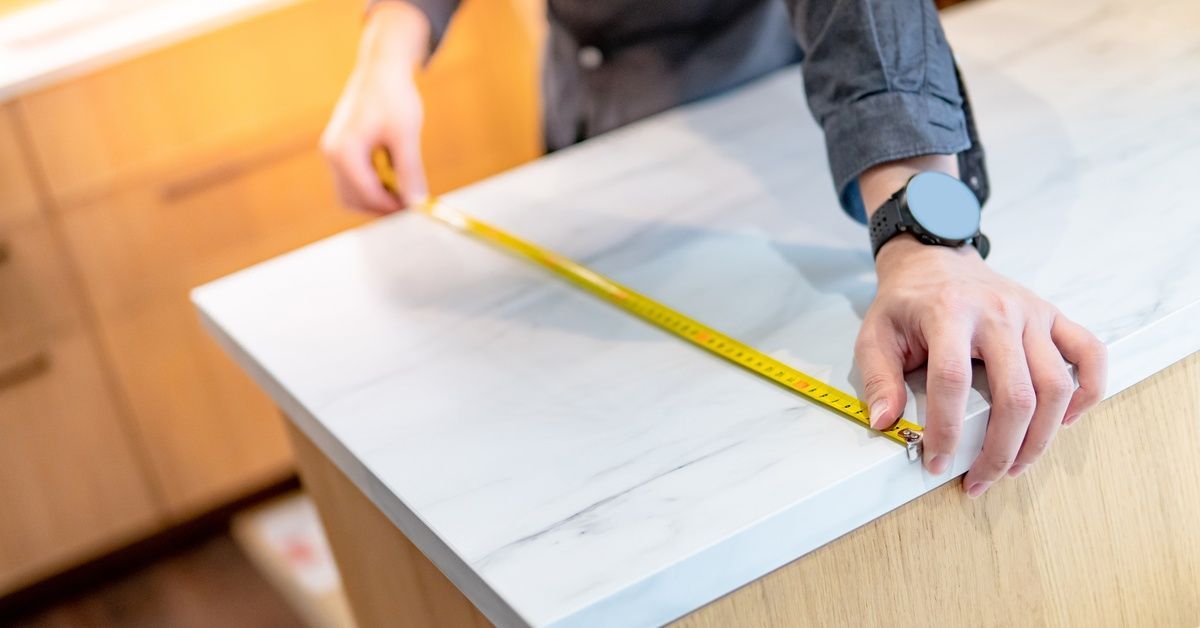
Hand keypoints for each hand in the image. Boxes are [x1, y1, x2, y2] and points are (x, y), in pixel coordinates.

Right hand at [320, 2, 430, 212]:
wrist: (381, 68)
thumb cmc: (393, 97)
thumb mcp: (406, 136)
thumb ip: (410, 172)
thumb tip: (417, 203)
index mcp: (344, 151)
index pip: (366, 194)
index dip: (392, 206)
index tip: (416, 207)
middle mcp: (331, 153)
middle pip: (353, 199)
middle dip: (381, 205)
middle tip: (410, 200)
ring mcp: (332, 151)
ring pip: (350, 192)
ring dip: (376, 195)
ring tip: (402, 183)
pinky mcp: (339, 148)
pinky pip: (352, 178)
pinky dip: (371, 183)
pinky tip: (393, 170)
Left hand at [856, 235, 1107, 496]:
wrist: (935, 259)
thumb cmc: (906, 303)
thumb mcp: (875, 334)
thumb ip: (877, 379)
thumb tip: (885, 423)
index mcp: (949, 313)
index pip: (952, 381)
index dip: (947, 429)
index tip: (937, 463)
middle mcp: (998, 312)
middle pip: (1015, 394)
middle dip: (1000, 450)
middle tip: (980, 481)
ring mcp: (1031, 314)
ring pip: (1055, 386)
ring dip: (1040, 438)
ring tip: (1014, 466)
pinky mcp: (1053, 316)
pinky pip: (1090, 354)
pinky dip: (1088, 392)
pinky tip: (1065, 422)